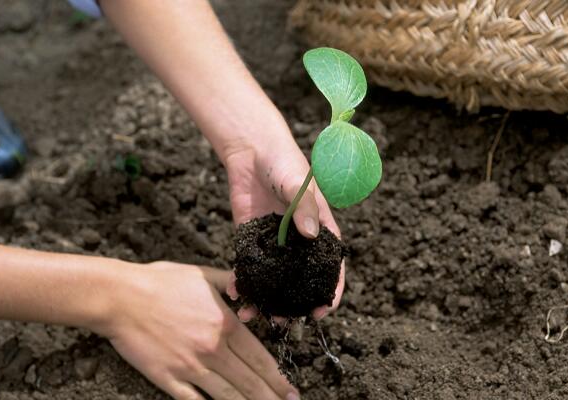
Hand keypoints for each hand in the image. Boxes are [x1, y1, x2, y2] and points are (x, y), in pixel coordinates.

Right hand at [97, 261, 298, 399]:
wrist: (120, 296)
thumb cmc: (161, 282)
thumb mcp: (204, 275)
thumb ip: (232, 282)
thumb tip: (249, 286)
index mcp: (225, 324)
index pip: (261, 358)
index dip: (278, 377)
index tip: (290, 389)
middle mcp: (213, 349)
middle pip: (249, 381)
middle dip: (271, 396)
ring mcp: (191, 366)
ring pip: (228, 396)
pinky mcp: (168, 378)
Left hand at [223, 135, 344, 320]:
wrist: (252, 150)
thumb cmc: (284, 162)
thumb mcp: (298, 183)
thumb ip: (305, 207)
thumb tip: (310, 234)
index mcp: (320, 230)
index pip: (331, 267)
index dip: (330, 292)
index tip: (322, 312)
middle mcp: (298, 242)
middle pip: (300, 281)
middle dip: (293, 305)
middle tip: (283, 322)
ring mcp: (274, 243)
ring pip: (273, 280)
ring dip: (265, 299)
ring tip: (254, 316)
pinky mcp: (251, 239)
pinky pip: (248, 267)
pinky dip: (243, 282)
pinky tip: (235, 293)